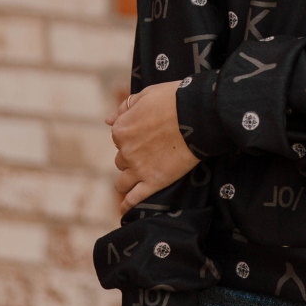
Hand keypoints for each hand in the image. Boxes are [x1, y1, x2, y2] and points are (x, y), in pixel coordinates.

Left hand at [107, 83, 199, 214]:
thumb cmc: (174, 99)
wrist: (198, 114)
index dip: (133, 136)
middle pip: (121, 160)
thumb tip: (108, 120)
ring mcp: (138, 168)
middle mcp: (125, 151)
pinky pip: (134, 199)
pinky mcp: (154, 182)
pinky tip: (125, 211)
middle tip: (150, 152)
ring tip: (138, 180)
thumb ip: (124, 108)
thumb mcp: (147, 95)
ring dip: (128, 180)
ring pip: (122, 182)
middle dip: (132, 157)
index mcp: (121, 129)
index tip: (146, 135)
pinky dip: (127, 206)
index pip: (119, 138)